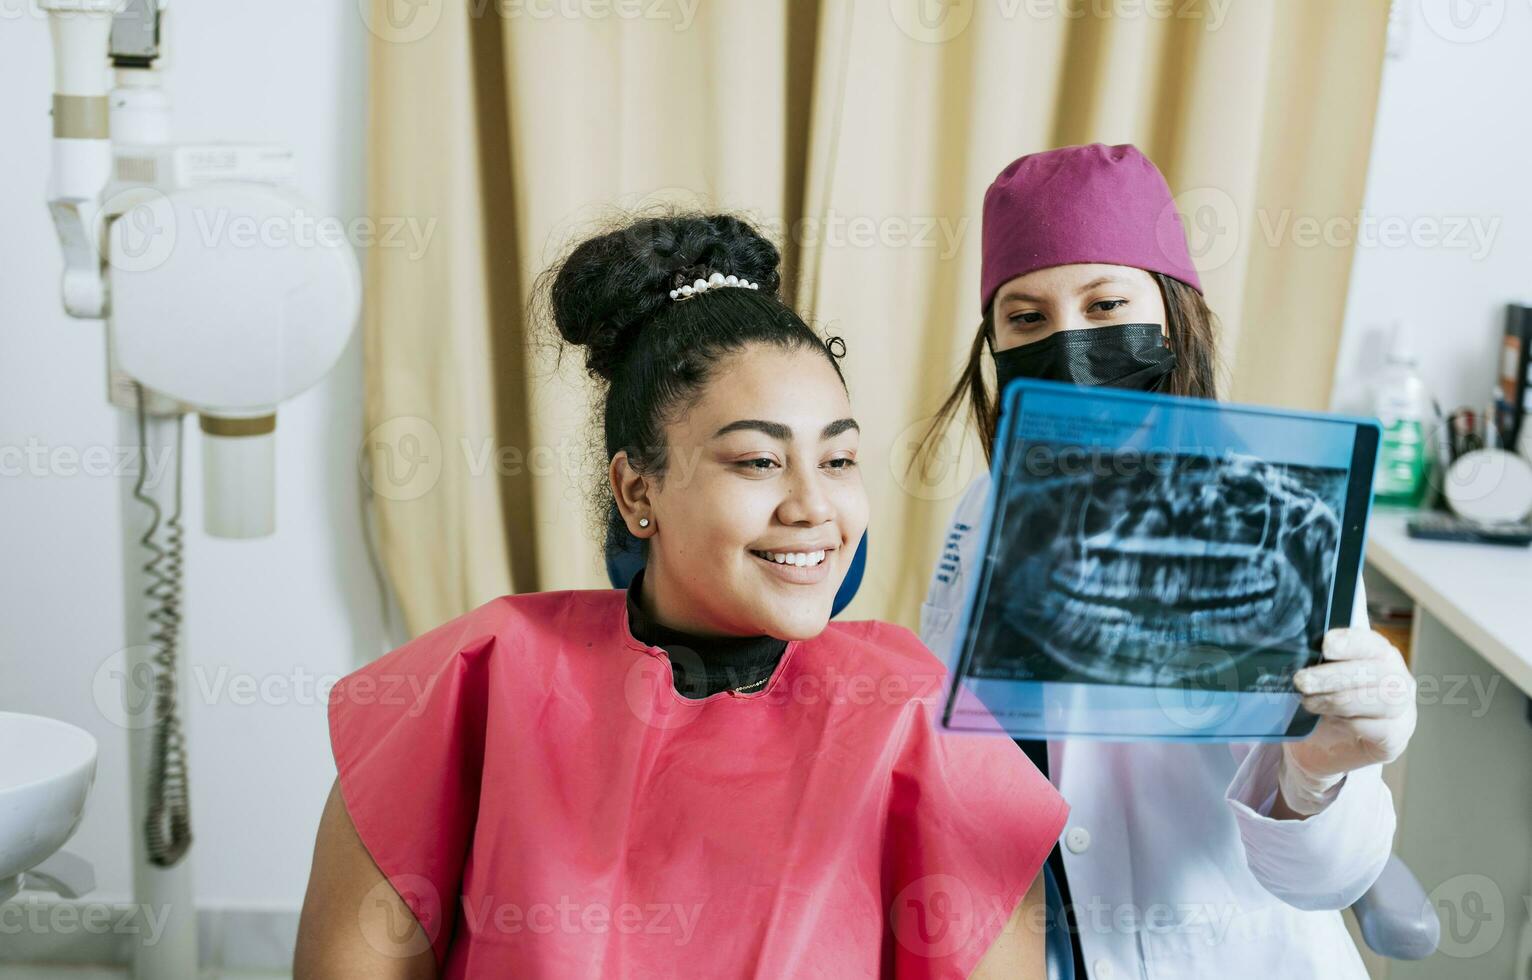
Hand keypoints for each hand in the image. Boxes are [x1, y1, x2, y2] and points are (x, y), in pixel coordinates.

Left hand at [1278, 628, 1416, 814]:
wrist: (1321, 747)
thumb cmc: (1322, 702)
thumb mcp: (1317, 677)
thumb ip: (1316, 661)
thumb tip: (1296, 649)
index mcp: (1379, 655)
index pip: (1372, 643)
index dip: (1350, 642)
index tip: (1326, 645)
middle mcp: (1398, 680)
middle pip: (1378, 672)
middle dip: (1336, 675)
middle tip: (1301, 681)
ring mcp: (1403, 710)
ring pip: (1384, 699)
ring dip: (1339, 700)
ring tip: (1309, 703)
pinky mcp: (1396, 738)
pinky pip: (1378, 728)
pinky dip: (1349, 724)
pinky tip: (1330, 721)